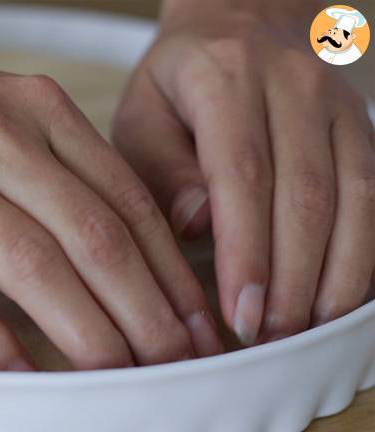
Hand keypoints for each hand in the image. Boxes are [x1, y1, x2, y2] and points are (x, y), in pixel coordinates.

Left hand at [112, 0, 374, 345]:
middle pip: (305, 195)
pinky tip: (341, 294)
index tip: (240, 312)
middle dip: (291, 279)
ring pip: (353, 200)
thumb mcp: (142, 117)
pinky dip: (363, 253)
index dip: (246, 252)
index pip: (242, 175)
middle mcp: (291, 85)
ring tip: (304, 329)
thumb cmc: (177, 84)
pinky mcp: (360, 128)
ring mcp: (336, 106)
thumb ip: (162, 172)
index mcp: (224, 77)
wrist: (235, 26)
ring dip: (334, 276)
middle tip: (267, 336)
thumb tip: (198, 226)